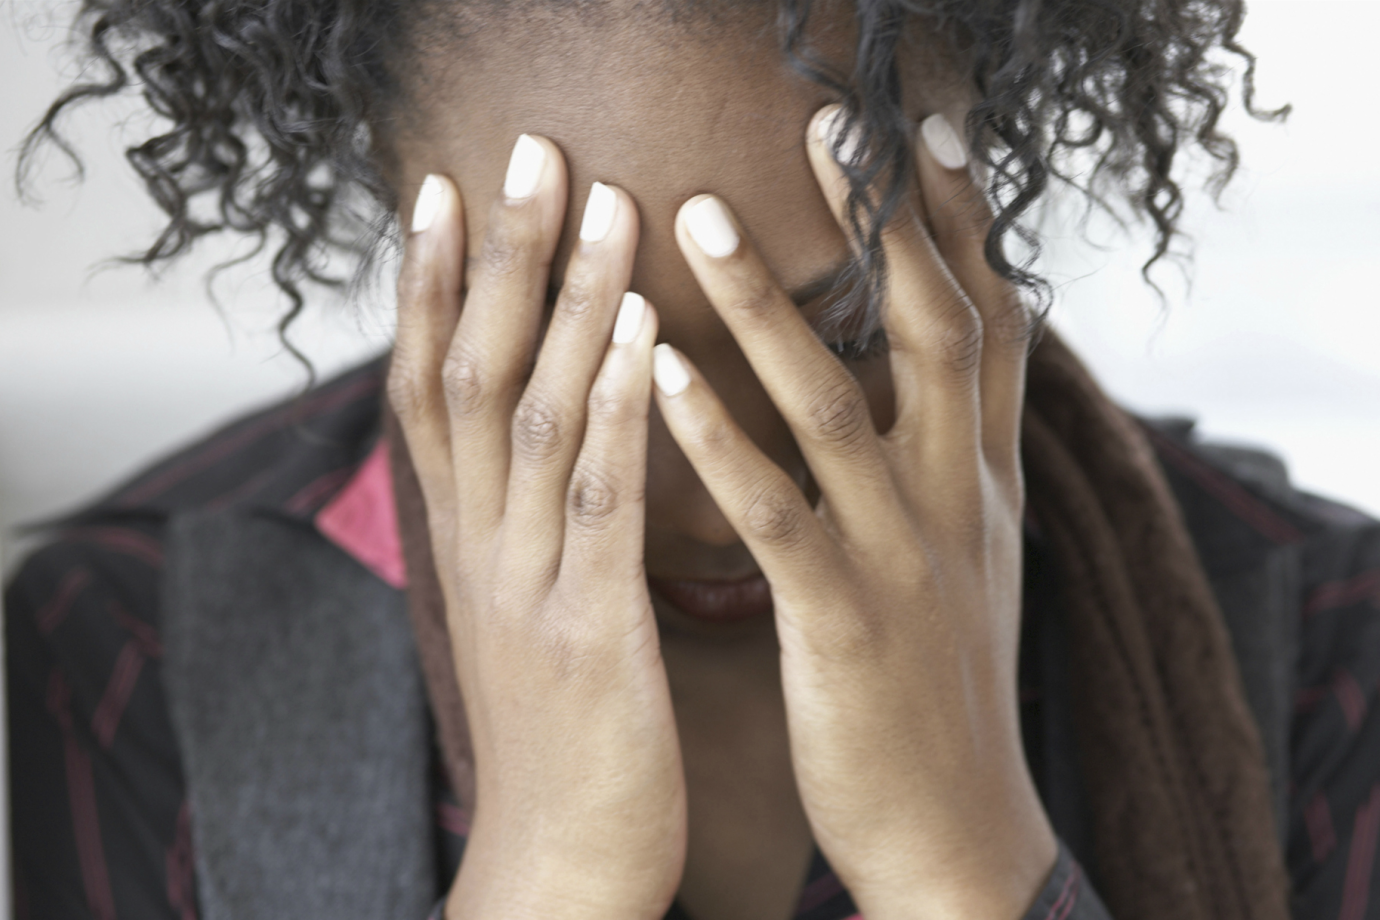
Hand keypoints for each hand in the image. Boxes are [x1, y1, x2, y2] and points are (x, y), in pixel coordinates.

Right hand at [389, 138, 685, 919]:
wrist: (558, 864)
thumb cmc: (560, 731)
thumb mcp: (523, 607)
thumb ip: (522, 518)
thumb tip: (543, 433)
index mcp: (468, 540)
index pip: (430, 387)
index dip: (432, 286)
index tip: (448, 190)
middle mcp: (480, 546)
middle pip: (472, 374)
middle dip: (498, 258)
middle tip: (529, 153)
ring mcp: (528, 584)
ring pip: (534, 419)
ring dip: (566, 308)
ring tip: (603, 208)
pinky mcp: (590, 630)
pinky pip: (601, 504)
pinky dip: (620, 413)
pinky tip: (647, 339)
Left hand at [652, 109, 1056, 919]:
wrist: (961, 828)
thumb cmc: (949, 685)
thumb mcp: (974, 556)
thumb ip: (957, 457)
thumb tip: (947, 375)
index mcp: (985, 479)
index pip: (989, 323)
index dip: (963, 225)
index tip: (923, 136)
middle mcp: (957, 497)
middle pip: (934, 330)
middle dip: (885, 222)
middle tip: (831, 127)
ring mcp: (904, 555)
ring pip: (837, 405)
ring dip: (769, 306)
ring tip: (698, 218)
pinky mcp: (843, 618)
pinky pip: (775, 510)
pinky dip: (716, 436)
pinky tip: (658, 373)